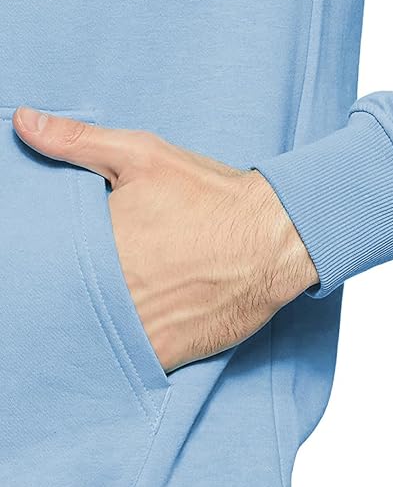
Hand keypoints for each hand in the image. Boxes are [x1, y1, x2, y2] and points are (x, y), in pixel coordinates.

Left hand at [13, 106, 318, 372]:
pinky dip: (119, 355)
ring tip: (96, 311)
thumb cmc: (211, 197)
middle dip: (69, 293)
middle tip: (79, 284)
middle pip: (66, 302)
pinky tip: (122, 337)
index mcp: (96, 243)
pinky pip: (125, 364)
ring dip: (89, 327)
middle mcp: (111, 291)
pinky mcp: (164, 353)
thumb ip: (78, 142)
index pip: (45, 261)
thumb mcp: (144, 155)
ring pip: (91, 337)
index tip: (50, 260)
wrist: (273, 239)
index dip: (47, 262)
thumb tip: (24, 121)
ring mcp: (137, 327)